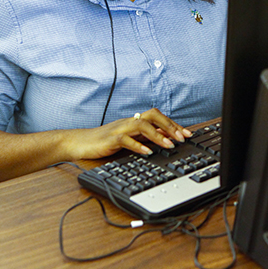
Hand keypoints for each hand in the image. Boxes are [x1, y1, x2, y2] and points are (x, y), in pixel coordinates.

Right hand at [68, 108, 193, 159]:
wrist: (79, 143)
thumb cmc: (104, 142)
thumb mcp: (129, 139)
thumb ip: (145, 137)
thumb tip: (166, 139)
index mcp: (134, 121)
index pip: (158, 117)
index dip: (174, 124)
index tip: (188, 134)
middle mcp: (129, 122)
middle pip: (152, 115)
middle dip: (169, 125)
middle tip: (182, 138)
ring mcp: (119, 129)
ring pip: (141, 125)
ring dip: (158, 135)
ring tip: (169, 145)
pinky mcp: (110, 139)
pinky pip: (125, 140)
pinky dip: (138, 146)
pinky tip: (148, 153)